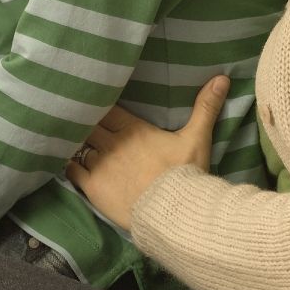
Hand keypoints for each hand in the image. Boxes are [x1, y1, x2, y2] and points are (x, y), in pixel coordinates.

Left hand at [68, 76, 229, 229]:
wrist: (173, 213)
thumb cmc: (184, 174)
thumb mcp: (197, 138)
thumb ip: (206, 107)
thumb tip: (222, 77)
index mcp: (133, 129)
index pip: (108, 109)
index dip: (101, 106)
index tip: (97, 101)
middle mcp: (112, 143)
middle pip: (91, 125)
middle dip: (88, 123)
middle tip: (84, 121)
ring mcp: (100, 165)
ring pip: (81, 146)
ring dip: (80, 144)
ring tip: (75, 142)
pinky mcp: (92, 187)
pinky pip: (71, 170)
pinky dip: (69, 164)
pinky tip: (66, 162)